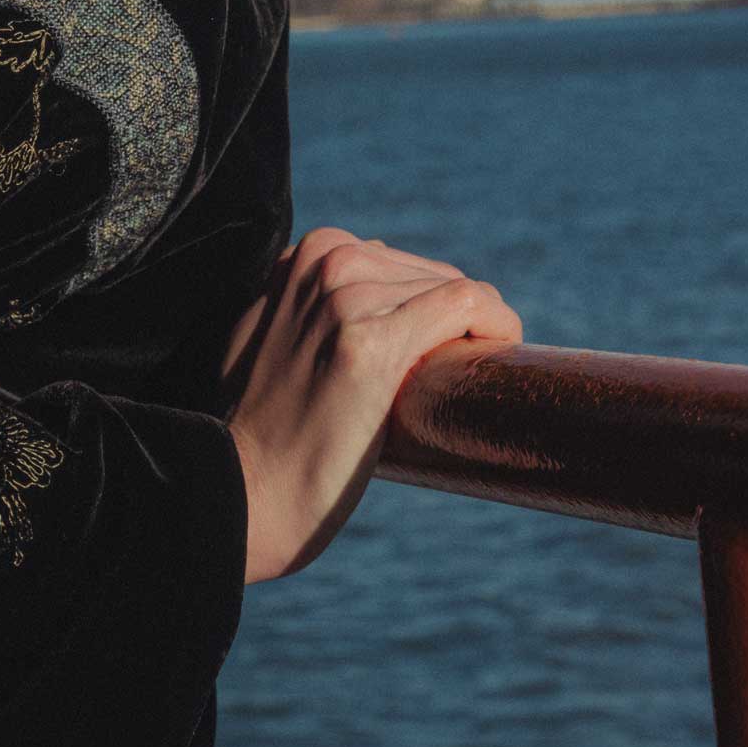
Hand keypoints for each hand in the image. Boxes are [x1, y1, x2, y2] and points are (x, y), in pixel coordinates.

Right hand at [221, 228, 521, 582]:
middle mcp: (322, 263)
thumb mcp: (266, 340)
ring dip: (480, 326)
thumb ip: (300, 307)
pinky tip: (502, 348)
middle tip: (468, 370)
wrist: (245, 490)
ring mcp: (344, 297)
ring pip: (450, 288)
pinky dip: (494, 322)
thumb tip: (347, 306)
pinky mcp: (372, 342)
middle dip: (457, 319)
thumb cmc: (260, 432)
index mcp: (301, 256)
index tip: (445, 348)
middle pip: (428, 274)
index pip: (395, 264)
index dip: (430, 306)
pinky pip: (462, 305)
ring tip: (478, 371)